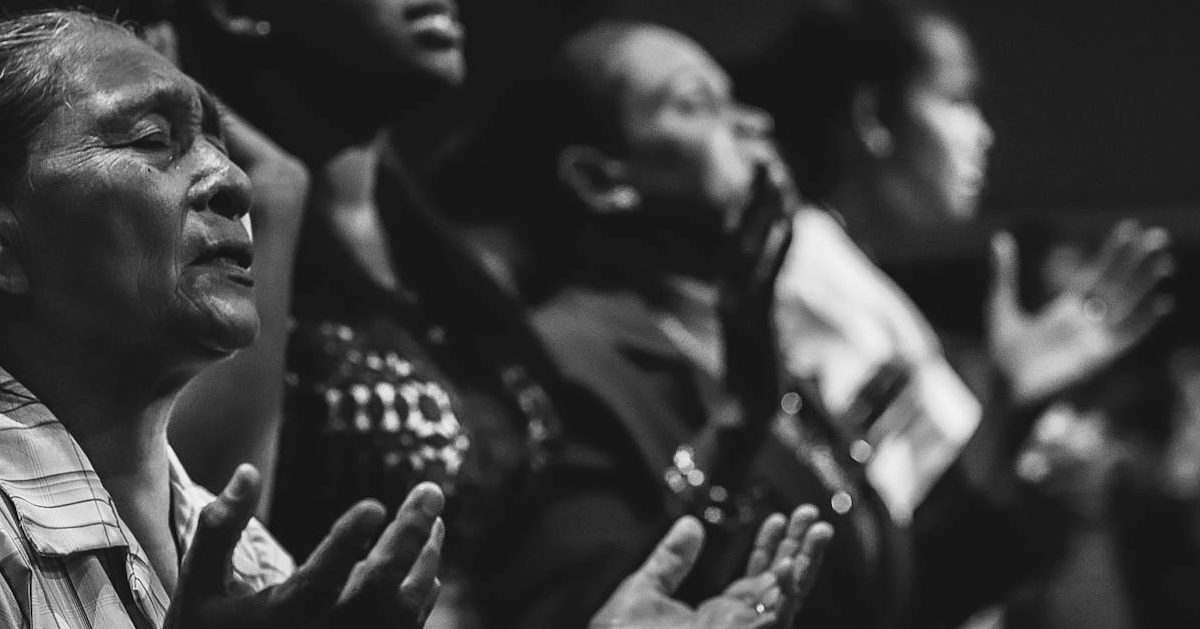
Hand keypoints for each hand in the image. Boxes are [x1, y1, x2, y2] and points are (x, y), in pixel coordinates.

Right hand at [166, 465, 444, 628]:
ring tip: (435, 521)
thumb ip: (219, 529)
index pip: (319, 579)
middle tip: (433, 491)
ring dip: (425, 561)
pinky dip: (422, 594)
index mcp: (278, 620)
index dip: (346, 542)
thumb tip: (247, 471)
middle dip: (409, 536)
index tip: (374, 504)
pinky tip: (428, 562)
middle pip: (378, 588)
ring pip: (403, 610)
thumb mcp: (200, 587)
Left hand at [591, 506, 832, 628]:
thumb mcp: (643, 593)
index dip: (770, 548)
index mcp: (718, 617)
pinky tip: (788, 568)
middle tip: (810, 514)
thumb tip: (691, 526)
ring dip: (805, 564)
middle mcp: (738, 628)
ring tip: (820, 529)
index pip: (756, 579)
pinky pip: (772, 620)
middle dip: (799, 549)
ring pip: (787, 601)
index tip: (779, 518)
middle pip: (780, 586)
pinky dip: (783, 595)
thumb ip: (670, 561)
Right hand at [719, 154, 799, 424]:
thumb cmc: (753, 377)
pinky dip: (778, 246)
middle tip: (767, 159)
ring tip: (779, 179)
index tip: (759, 178)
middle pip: (738, 233)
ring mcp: (738, 306)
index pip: (733, 240)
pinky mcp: (754, 320)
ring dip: (765, 211)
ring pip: (751, 247)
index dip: (745, 207)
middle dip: (753, 196)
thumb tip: (768, 288)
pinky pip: (768, 274)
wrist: (743, 414)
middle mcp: (727, 293)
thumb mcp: (757, 332)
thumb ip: (759, 306)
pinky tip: (790, 221)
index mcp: (727, 293)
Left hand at [987, 220, 1172, 404]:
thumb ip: (1005, 274)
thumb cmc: (1001, 356)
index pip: (1097, 275)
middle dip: (1137, 262)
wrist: (1004, 391)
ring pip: (1127, 306)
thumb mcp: (1001, 306)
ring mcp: (1094, 338)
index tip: (1130, 228)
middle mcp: (1086, 321)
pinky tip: (1161, 302)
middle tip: (1158, 235)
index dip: (1114, 253)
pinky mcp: (1098, 357)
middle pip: (1118, 285)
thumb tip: (1002, 238)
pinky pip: (1128, 337)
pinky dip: (1144, 321)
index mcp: (1066, 309)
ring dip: (1145, 285)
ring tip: (1163, 262)